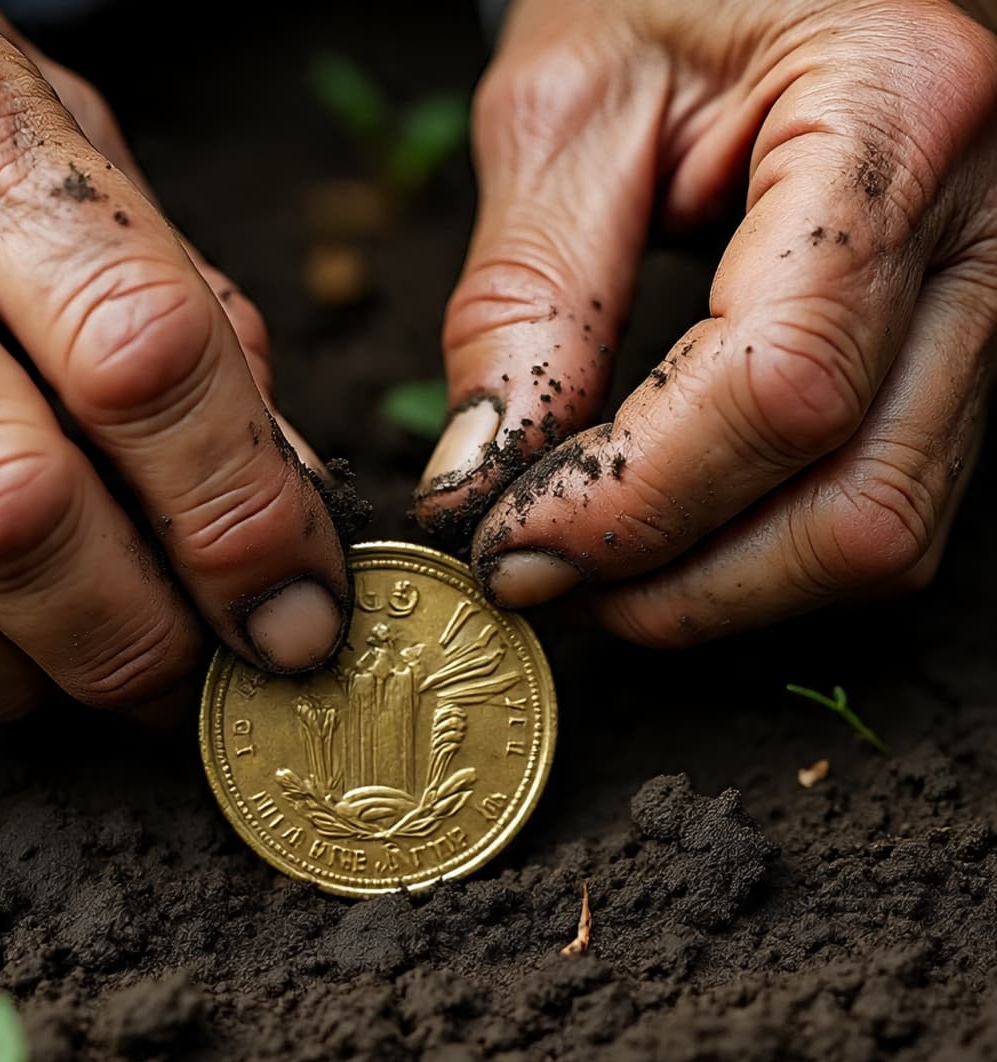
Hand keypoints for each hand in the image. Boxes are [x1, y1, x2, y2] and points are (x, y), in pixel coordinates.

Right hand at [0, 0, 347, 718]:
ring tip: (77, 670)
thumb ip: (185, 321)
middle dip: (133, 639)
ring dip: (15, 682)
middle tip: (192, 675)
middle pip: (10, 510)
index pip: (138, 358)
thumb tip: (284, 518)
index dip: (240, 522)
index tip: (296, 620)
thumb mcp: (73, 155)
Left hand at [415, 0, 996, 642]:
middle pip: (856, 502)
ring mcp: (986, 302)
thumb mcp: (564, 108)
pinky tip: (659, 533)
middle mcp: (983, 227)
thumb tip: (480, 484)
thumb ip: (522, 301)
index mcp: (898, 114)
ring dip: (716, 589)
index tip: (506, 548)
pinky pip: (876, 502)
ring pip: (880, 530)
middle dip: (676, 583)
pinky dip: (756, 554)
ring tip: (586, 565)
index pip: (782, 386)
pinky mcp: (949, 352)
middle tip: (537, 577)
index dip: (632, 504)